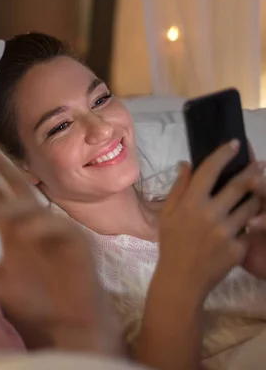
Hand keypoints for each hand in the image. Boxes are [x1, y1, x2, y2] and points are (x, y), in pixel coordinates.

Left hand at [0, 140, 121, 355]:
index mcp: (11, 226)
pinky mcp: (75, 241)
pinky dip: (40, 226)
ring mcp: (53, 228)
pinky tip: (23, 232)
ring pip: (30, 205)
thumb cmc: (34, 301)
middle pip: (13, 184)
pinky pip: (58, 226)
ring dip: (7, 206)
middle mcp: (31, 221)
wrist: (68, 324)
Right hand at [157, 140, 263, 300]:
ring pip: (250, 206)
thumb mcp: (167, 215)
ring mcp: (226, 231)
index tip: (235, 144)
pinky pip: (248, 229)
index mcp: (190, 203)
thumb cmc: (171, 244)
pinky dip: (248, 225)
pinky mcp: (238, 246)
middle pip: (239, 185)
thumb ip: (179, 188)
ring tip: (257, 193)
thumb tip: (187, 164)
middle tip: (260, 163)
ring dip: (255, 197)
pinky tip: (246, 225)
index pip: (209, 171)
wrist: (182, 279)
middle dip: (252, 171)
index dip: (224, 154)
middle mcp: (210, 213)